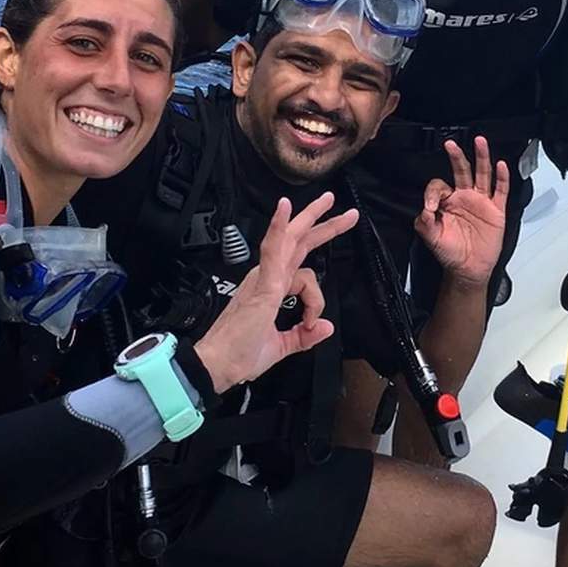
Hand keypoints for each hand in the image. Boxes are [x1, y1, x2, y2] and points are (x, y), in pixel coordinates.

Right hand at [194, 192, 357, 388]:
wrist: (218, 366)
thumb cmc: (239, 355)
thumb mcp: (280, 346)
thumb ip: (303, 336)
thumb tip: (326, 327)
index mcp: (271, 288)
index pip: (304, 275)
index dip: (317, 301)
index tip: (312, 325)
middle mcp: (268, 277)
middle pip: (300, 243)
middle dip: (324, 225)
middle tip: (349, 213)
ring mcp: (265, 277)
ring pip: (291, 239)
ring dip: (311, 218)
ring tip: (329, 200)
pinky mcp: (263, 284)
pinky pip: (272, 250)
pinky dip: (279, 228)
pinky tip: (285, 208)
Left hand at [415, 136, 509, 288]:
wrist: (468, 269)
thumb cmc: (450, 253)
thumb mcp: (431, 238)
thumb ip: (424, 223)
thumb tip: (425, 209)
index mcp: (447, 202)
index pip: (439, 186)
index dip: (434, 192)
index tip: (430, 206)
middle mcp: (464, 197)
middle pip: (462, 170)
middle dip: (457, 156)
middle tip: (451, 144)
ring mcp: (481, 202)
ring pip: (482, 174)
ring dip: (481, 157)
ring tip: (479, 142)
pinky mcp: (496, 210)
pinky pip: (500, 190)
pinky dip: (502, 177)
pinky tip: (501, 165)